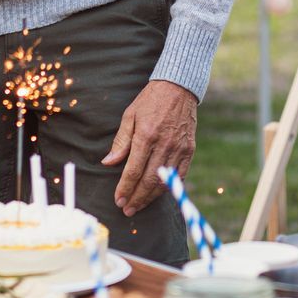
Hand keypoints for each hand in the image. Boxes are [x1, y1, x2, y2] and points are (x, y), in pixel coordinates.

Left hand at [103, 79, 196, 215]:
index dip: (125, 188)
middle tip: (127, 209)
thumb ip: (120, 142)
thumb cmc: (150, 101)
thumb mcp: (129, 116)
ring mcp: (178, 148)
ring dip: (150, 197)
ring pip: (164, 181)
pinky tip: (158, 193)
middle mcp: (163, 144)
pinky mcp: (189, 149)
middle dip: (136, 198)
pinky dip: (169, 187)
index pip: (133, 170)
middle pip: (149, 180)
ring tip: (139, 205)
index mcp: (146, 135)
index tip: (118, 200)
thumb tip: (108, 163)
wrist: (178, 88)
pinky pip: (179, 175)